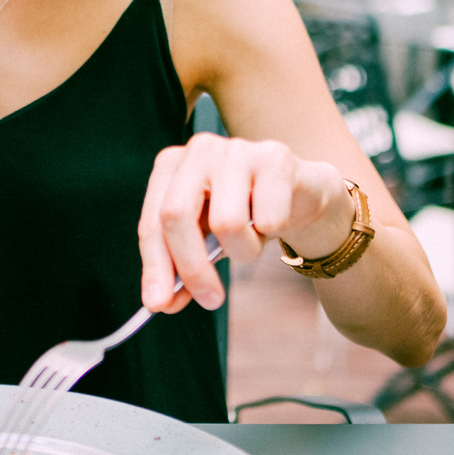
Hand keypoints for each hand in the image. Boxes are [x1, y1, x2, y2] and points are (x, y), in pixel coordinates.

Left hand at [138, 133, 351, 312]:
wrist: (301, 193)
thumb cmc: (246, 216)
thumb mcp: (208, 241)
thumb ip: (182, 268)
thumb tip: (161, 302)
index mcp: (171, 166)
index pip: (152, 223)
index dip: (154, 267)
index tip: (158, 305)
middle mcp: (199, 150)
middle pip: (177, 216)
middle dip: (192, 268)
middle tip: (210, 300)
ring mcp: (236, 149)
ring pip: (226, 223)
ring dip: (244, 251)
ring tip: (252, 242)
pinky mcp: (275, 157)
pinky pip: (268, 218)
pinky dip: (273, 232)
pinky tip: (276, 218)